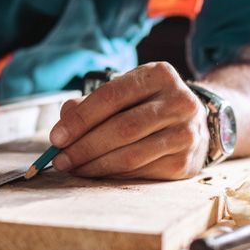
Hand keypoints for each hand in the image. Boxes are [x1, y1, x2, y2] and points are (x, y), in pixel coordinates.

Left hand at [48, 62, 209, 179]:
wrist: (193, 123)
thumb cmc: (148, 105)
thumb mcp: (125, 92)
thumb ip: (92, 104)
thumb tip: (64, 122)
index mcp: (160, 75)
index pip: (113, 96)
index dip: (81, 119)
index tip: (57, 137)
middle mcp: (179, 102)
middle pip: (122, 128)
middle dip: (84, 146)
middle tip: (60, 159)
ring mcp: (186, 133)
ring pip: (131, 154)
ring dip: (95, 165)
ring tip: (73, 167)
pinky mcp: (185, 162)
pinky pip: (141, 171)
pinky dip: (113, 174)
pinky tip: (97, 172)